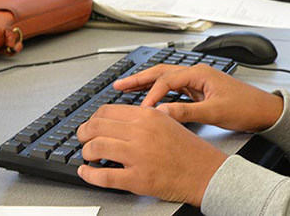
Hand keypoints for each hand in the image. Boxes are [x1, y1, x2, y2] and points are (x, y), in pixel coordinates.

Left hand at [76, 104, 226, 205]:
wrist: (206, 173)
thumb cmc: (189, 150)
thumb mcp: (168, 122)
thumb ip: (143, 119)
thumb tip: (116, 121)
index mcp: (148, 115)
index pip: (107, 110)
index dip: (93, 118)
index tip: (91, 125)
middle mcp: (141, 132)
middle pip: (97, 126)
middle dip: (83, 133)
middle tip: (83, 139)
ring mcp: (138, 156)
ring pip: (96, 148)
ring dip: (86, 152)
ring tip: (87, 155)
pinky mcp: (138, 179)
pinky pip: (104, 176)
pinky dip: (89, 175)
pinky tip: (86, 172)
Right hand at [113, 63, 283, 132]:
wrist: (264, 111)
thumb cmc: (245, 108)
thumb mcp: (214, 112)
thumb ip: (186, 112)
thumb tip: (161, 113)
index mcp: (199, 73)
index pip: (165, 80)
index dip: (150, 95)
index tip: (141, 110)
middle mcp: (197, 73)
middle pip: (161, 73)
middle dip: (138, 79)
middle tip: (117, 85)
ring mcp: (198, 80)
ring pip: (165, 79)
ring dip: (146, 84)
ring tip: (126, 89)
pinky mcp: (200, 90)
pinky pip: (173, 88)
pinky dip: (159, 92)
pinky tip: (150, 99)